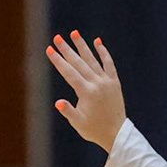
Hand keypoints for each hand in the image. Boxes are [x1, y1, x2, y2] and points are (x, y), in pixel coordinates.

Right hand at [46, 30, 125, 152]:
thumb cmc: (94, 130)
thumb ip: (68, 111)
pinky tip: (97, 42)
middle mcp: (97, 84)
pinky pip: (108, 64)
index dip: (58, 61)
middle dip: (67, 49)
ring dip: (83, 46)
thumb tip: (58, 102)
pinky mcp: (114, 82)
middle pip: (79, 63)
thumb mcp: (78, 123)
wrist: (116, 134)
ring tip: (74, 33)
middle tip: (57, 37)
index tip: (50, 50)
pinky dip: (103, 53)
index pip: (69, 73)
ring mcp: (107, 81)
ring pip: (93, 60)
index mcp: (87, 93)